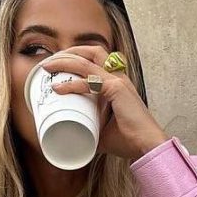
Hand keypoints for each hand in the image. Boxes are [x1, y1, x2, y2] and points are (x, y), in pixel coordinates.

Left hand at [37, 45, 169, 162]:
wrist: (147, 146)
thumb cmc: (130, 139)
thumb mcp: (103, 132)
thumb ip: (90, 129)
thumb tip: (74, 137)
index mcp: (116, 82)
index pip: (95, 59)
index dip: (76, 57)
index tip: (58, 65)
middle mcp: (118, 77)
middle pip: (91, 51)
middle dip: (68, 52)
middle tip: (50, 62)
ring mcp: (118, 81)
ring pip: (87, 61)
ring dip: (65, 61)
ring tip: (48, 67)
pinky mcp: (117, 90)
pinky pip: (89, 82)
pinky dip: (72, 84)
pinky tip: (58, 88)